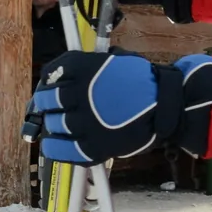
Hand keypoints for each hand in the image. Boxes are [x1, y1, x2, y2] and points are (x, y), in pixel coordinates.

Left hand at [30, 51, 211, 163]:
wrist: (165, 105)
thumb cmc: (143, 81)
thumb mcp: (113, 61)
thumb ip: (87, 68)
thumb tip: (65, 78)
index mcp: (81, 69)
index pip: (50, 74)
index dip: (46, 82)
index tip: (48, 88)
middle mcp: (76, 94)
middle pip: (46, 101)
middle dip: (47, 105)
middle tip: (53, 108)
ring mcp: (81, 122)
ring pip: (52, 125)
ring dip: (54, 125)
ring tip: (62, 125)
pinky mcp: (89, 146)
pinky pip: (59, 149)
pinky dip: (53, 147)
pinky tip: (55, 145)